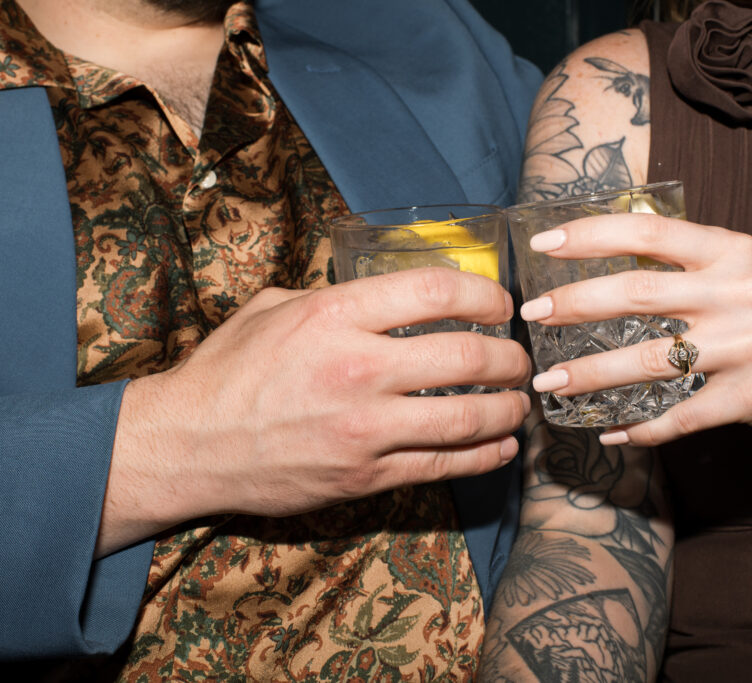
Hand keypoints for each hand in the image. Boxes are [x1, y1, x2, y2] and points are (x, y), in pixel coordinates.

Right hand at [100, 268, 531, 554]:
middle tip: (520, 359)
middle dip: (510, 357)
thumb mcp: (274, 308)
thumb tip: (389, 291)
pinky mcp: (364, 477)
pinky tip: (501, 447)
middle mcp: (356, 369)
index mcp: (335, 315)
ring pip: (467, 418)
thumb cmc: (229, 370)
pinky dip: (484, 456)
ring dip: (508, 410)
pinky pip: (443, 466)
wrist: (188, 445)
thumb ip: (335, 296)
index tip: (500, 304)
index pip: (436, 292)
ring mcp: (364, 429)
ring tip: (519, 403)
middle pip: (468, 357)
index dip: (485, 295)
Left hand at [519, 213, 751, 459]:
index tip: (542, 244)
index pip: (648, 231)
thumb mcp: (737, 274)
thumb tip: (599, 254)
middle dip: (574, 304)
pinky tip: (608, 431)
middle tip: (533, 315)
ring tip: (550, 381)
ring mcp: (749, 346)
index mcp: (732, 251)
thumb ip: (682, 263)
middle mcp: (742, 291)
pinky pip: (679, 416)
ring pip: (648, 360)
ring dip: (590, 374)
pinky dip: (639, 427)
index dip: (590, 234)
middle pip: (638, 294)